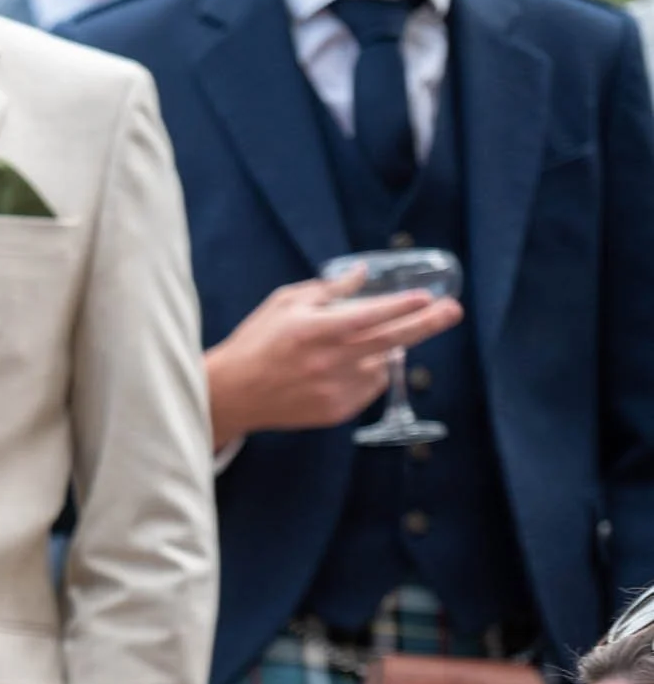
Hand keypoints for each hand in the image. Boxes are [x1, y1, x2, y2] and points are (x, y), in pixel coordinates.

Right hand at [206, 273, 461, 444]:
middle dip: (426, 324)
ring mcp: (334, 389)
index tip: (426, 297)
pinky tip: (343, 368)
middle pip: (389, 340)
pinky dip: (368, 373)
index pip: (366, 316)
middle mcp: (327, 361)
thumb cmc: (257, 342)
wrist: (232, 394)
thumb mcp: (284, 305)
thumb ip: (326, 290)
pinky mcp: (337, 410)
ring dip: (384, 350)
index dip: (399, 306)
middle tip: (452, 311)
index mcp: (312, 331)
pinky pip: (370, 387)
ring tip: (354, 346)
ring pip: (382, 364)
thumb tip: (363, 273)